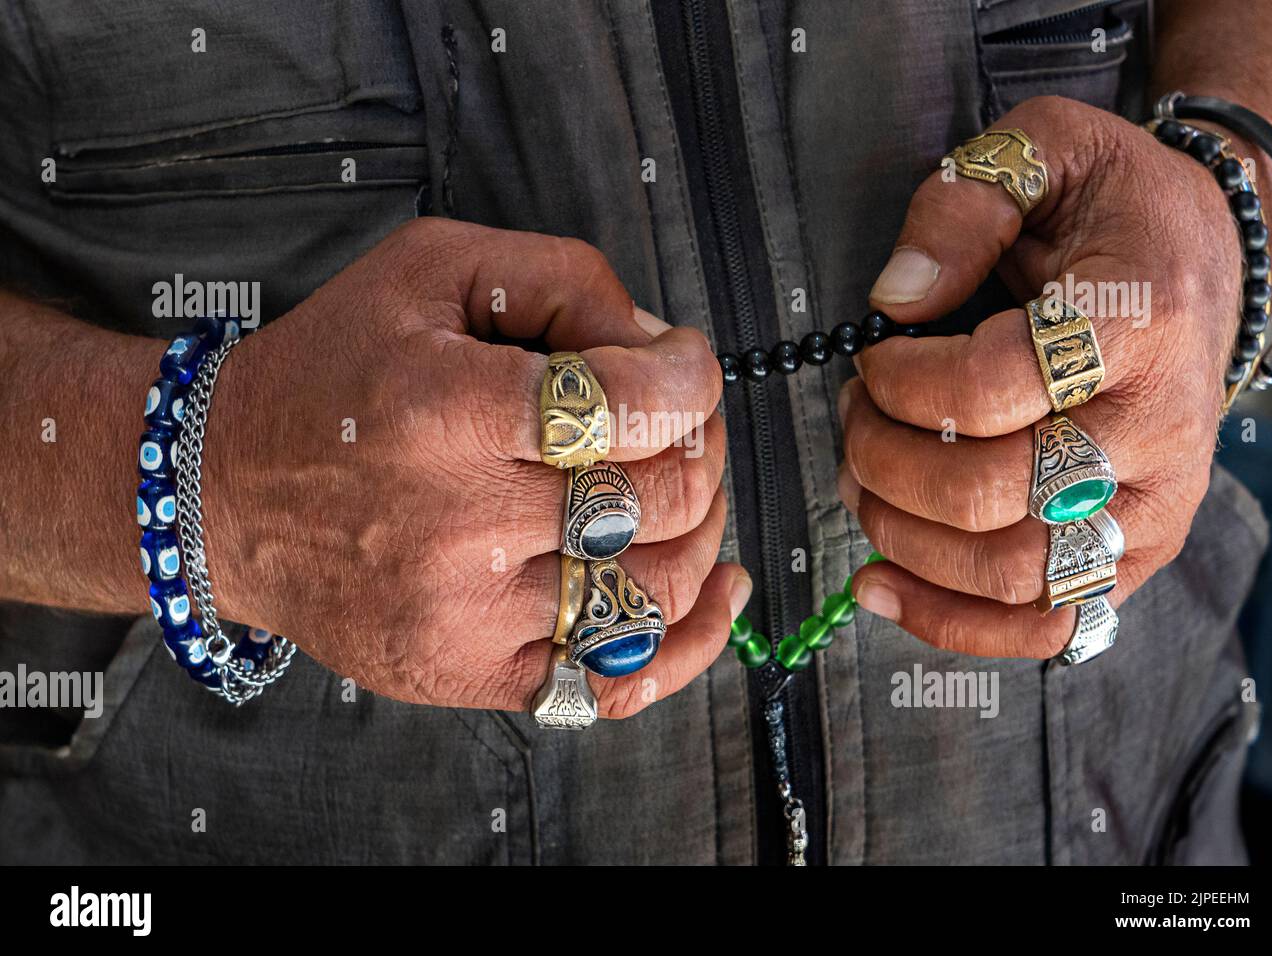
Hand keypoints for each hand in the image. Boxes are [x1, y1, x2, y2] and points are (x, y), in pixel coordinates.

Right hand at [201, 217, 748, 714]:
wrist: (224, 496)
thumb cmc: (330, 376)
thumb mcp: (430, 269)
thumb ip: (563, 280)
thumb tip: (660, 349)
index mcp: (447, 410)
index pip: (635, 404)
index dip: (690, 375)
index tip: (680, 365)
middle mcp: (458, 522)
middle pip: (664, 495)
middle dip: (700, 444)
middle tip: (677, 422)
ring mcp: (467, 613)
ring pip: (658, 586)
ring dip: (702, 527)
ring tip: (676, 488)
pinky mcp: (470, 672)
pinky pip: (615, 680)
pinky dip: (688, 638)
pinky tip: (714, 591)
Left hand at [840, 95, 1250, 657]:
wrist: (1208, 263)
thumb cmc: (1116, 211)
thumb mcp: (1047, 151)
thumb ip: (963, 206)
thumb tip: (893, 301)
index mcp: (1136, 322)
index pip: (986, 389)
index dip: (899, 384)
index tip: (871, 357)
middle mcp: (1156, 429)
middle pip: (989, 493)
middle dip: (886, 462)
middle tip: (854, 419)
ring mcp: (1154, 504)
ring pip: (1011, 571)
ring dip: (905, 539)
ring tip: (862, 486)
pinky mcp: (1138, 552)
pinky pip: (1046, 623)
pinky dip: (952, 621)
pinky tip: (879, 588)